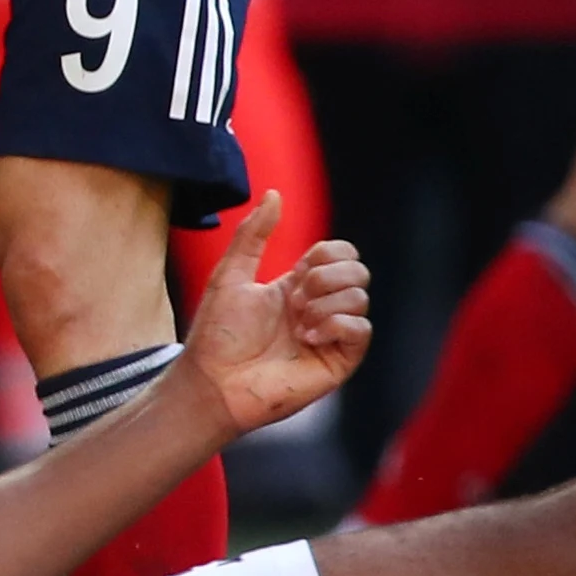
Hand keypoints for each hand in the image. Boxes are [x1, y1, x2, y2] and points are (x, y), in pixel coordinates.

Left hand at [175, 195, 369, 437]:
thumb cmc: (217, 334)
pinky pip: (361, 329)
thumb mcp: (231, 274)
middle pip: (358, 271)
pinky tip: (308, 335)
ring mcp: (331, 335)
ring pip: (361, 297)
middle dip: (327, 275)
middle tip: (295, 298)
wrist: (214, 381)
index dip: (327, 253)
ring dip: (326, 302)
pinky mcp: (338, 361)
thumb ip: (253, 234)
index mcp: (298, 286)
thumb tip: (274, 194)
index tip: (297, 270)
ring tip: (297, 323)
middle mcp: (319, 308)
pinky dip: (337, 324)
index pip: (339, 254)